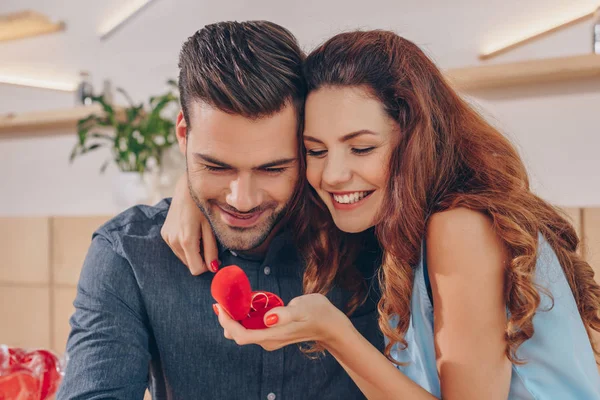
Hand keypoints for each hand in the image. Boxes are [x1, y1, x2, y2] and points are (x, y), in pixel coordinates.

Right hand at [161, 174, 219, 274]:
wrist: (187, 187)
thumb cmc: (204, 205)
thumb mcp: (212, 227)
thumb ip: (212, 249)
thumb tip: (213, 268)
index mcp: (186, 240)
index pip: (196, 269)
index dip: (208, 267)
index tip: (215, 257)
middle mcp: (173, 241)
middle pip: (190, 264)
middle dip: (201, 258)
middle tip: (208, 241)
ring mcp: (167, 237)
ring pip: (183, 257)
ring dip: (193, 251)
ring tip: (200, 234)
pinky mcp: (164, 233)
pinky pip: (178, 248)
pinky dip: (186, 245)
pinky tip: (191, 230)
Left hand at [214, 293, 349, 350]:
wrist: (331, 325)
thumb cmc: (318, 314)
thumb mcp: (303, 308)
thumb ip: (285, 314)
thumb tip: (269, 318)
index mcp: (273, 335)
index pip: (241, 335)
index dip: (227, 323)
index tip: (221, 307)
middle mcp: (269, 340)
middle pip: (238, 335)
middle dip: (227, 320)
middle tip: (223, 301)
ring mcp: (271, 338)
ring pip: (244, 332)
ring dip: (234, 318)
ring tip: (231, 301)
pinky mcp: (273, 333)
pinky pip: (252, 328)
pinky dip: (244, 318)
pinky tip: (246, 305)